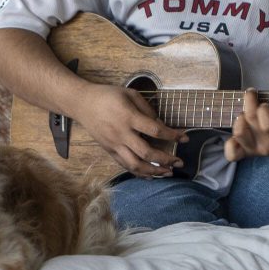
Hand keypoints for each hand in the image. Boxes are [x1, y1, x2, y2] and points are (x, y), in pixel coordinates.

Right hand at [72, 82, 188, 178]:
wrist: (82, 103)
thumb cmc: (108, 95)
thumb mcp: (130, 94)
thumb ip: (147, 110)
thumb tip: (161, 126)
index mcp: (128, 117)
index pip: (155, 130)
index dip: (173, 135)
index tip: (186, 138)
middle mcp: (121, 134)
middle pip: (147, 152)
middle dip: (166, 160)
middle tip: (179, 162)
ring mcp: (114, 145)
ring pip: (135, 165)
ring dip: (154, 172)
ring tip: (168, 173)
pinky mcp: (109, 151)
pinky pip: (125, 166)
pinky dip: (139, 173)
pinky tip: (150, 175)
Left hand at [224, 81, 268, 161]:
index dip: (263, 114)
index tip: (266, 103)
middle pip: (249, 126)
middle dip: (248, 107)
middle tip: (254, 94)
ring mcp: (258, 149)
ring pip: (238, 134)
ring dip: (238, 118)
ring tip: (245, 108)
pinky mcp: (248, 148)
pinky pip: (233, 153)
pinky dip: (230, 144)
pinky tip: (235, 129)